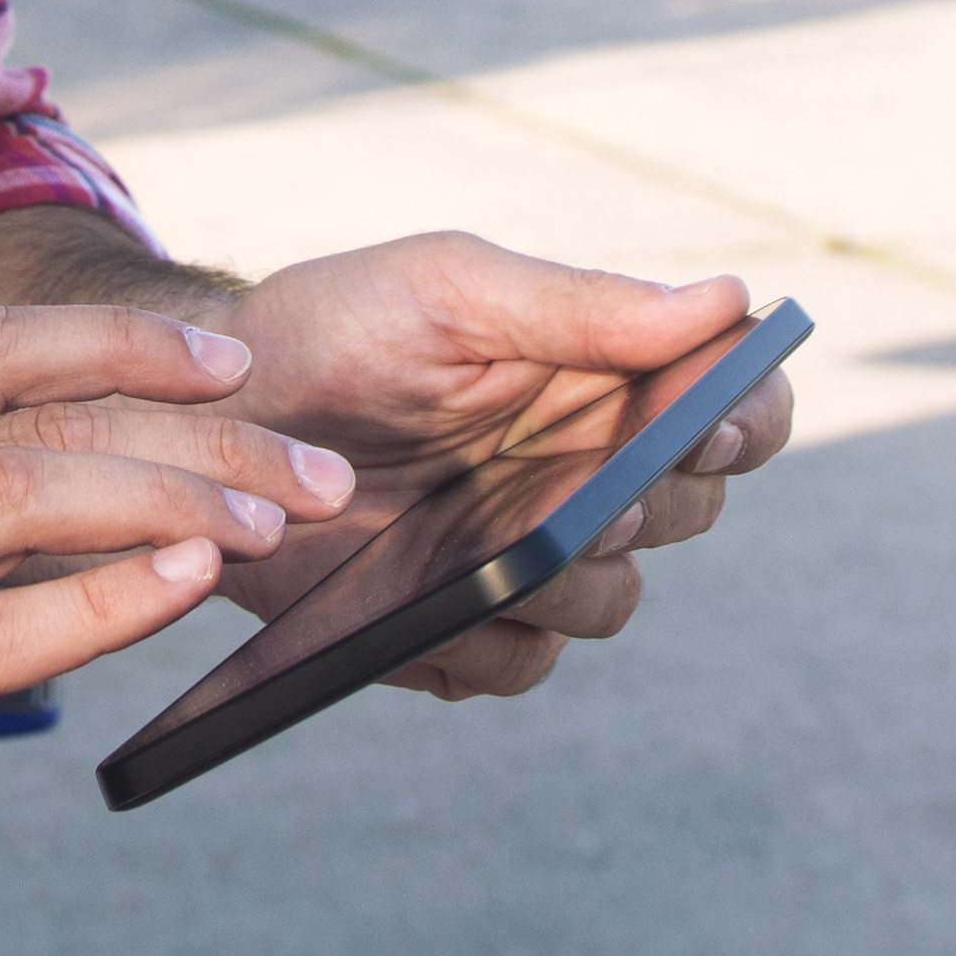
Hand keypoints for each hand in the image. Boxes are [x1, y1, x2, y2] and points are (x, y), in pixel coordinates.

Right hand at [0, 297, 349, 955]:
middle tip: (315, 469)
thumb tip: (25, 544)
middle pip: (35, 416)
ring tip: (277, 527)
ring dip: (173, 499)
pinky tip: (182, 591)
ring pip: (21, 495)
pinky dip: (99, 602)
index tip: (231, 366)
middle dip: (196, 431)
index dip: (121, 345)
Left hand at [199, 236, 794, 704]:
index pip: (738, 406)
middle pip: (691, 511)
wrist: (204, 413)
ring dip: (570, 580)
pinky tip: (422, 604)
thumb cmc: (336, 325)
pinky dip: (482, 640)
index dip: (751, 422)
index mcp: (606, 381)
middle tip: (591, 496)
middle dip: (653, 504)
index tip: (708, 425)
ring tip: (497, 549)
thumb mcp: (448, 288)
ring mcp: (526, 558)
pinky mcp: (459, 630)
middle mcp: (584, 474)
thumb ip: (581, 305)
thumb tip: (725, 301)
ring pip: (611, 602)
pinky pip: (517, 666)